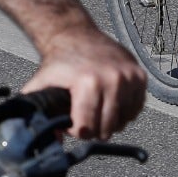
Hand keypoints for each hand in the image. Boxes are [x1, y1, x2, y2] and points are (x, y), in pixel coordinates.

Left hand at [24, 28, 145, 139]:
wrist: (76, 35)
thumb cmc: (59, 63)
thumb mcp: (41, 85)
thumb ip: (37, 112)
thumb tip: (52, 141)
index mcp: (88, 82)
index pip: (86, 129)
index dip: (75, 130)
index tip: (71, 120)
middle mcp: (112, 79)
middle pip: (106, 129)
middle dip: (92, 128)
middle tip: (84, 116)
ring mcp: (129, 76)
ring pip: (122, 122)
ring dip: (109, 121)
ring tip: (96, 109)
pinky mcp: (140, 75)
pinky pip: (136, 110)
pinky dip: (124, 112)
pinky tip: (110, 103)